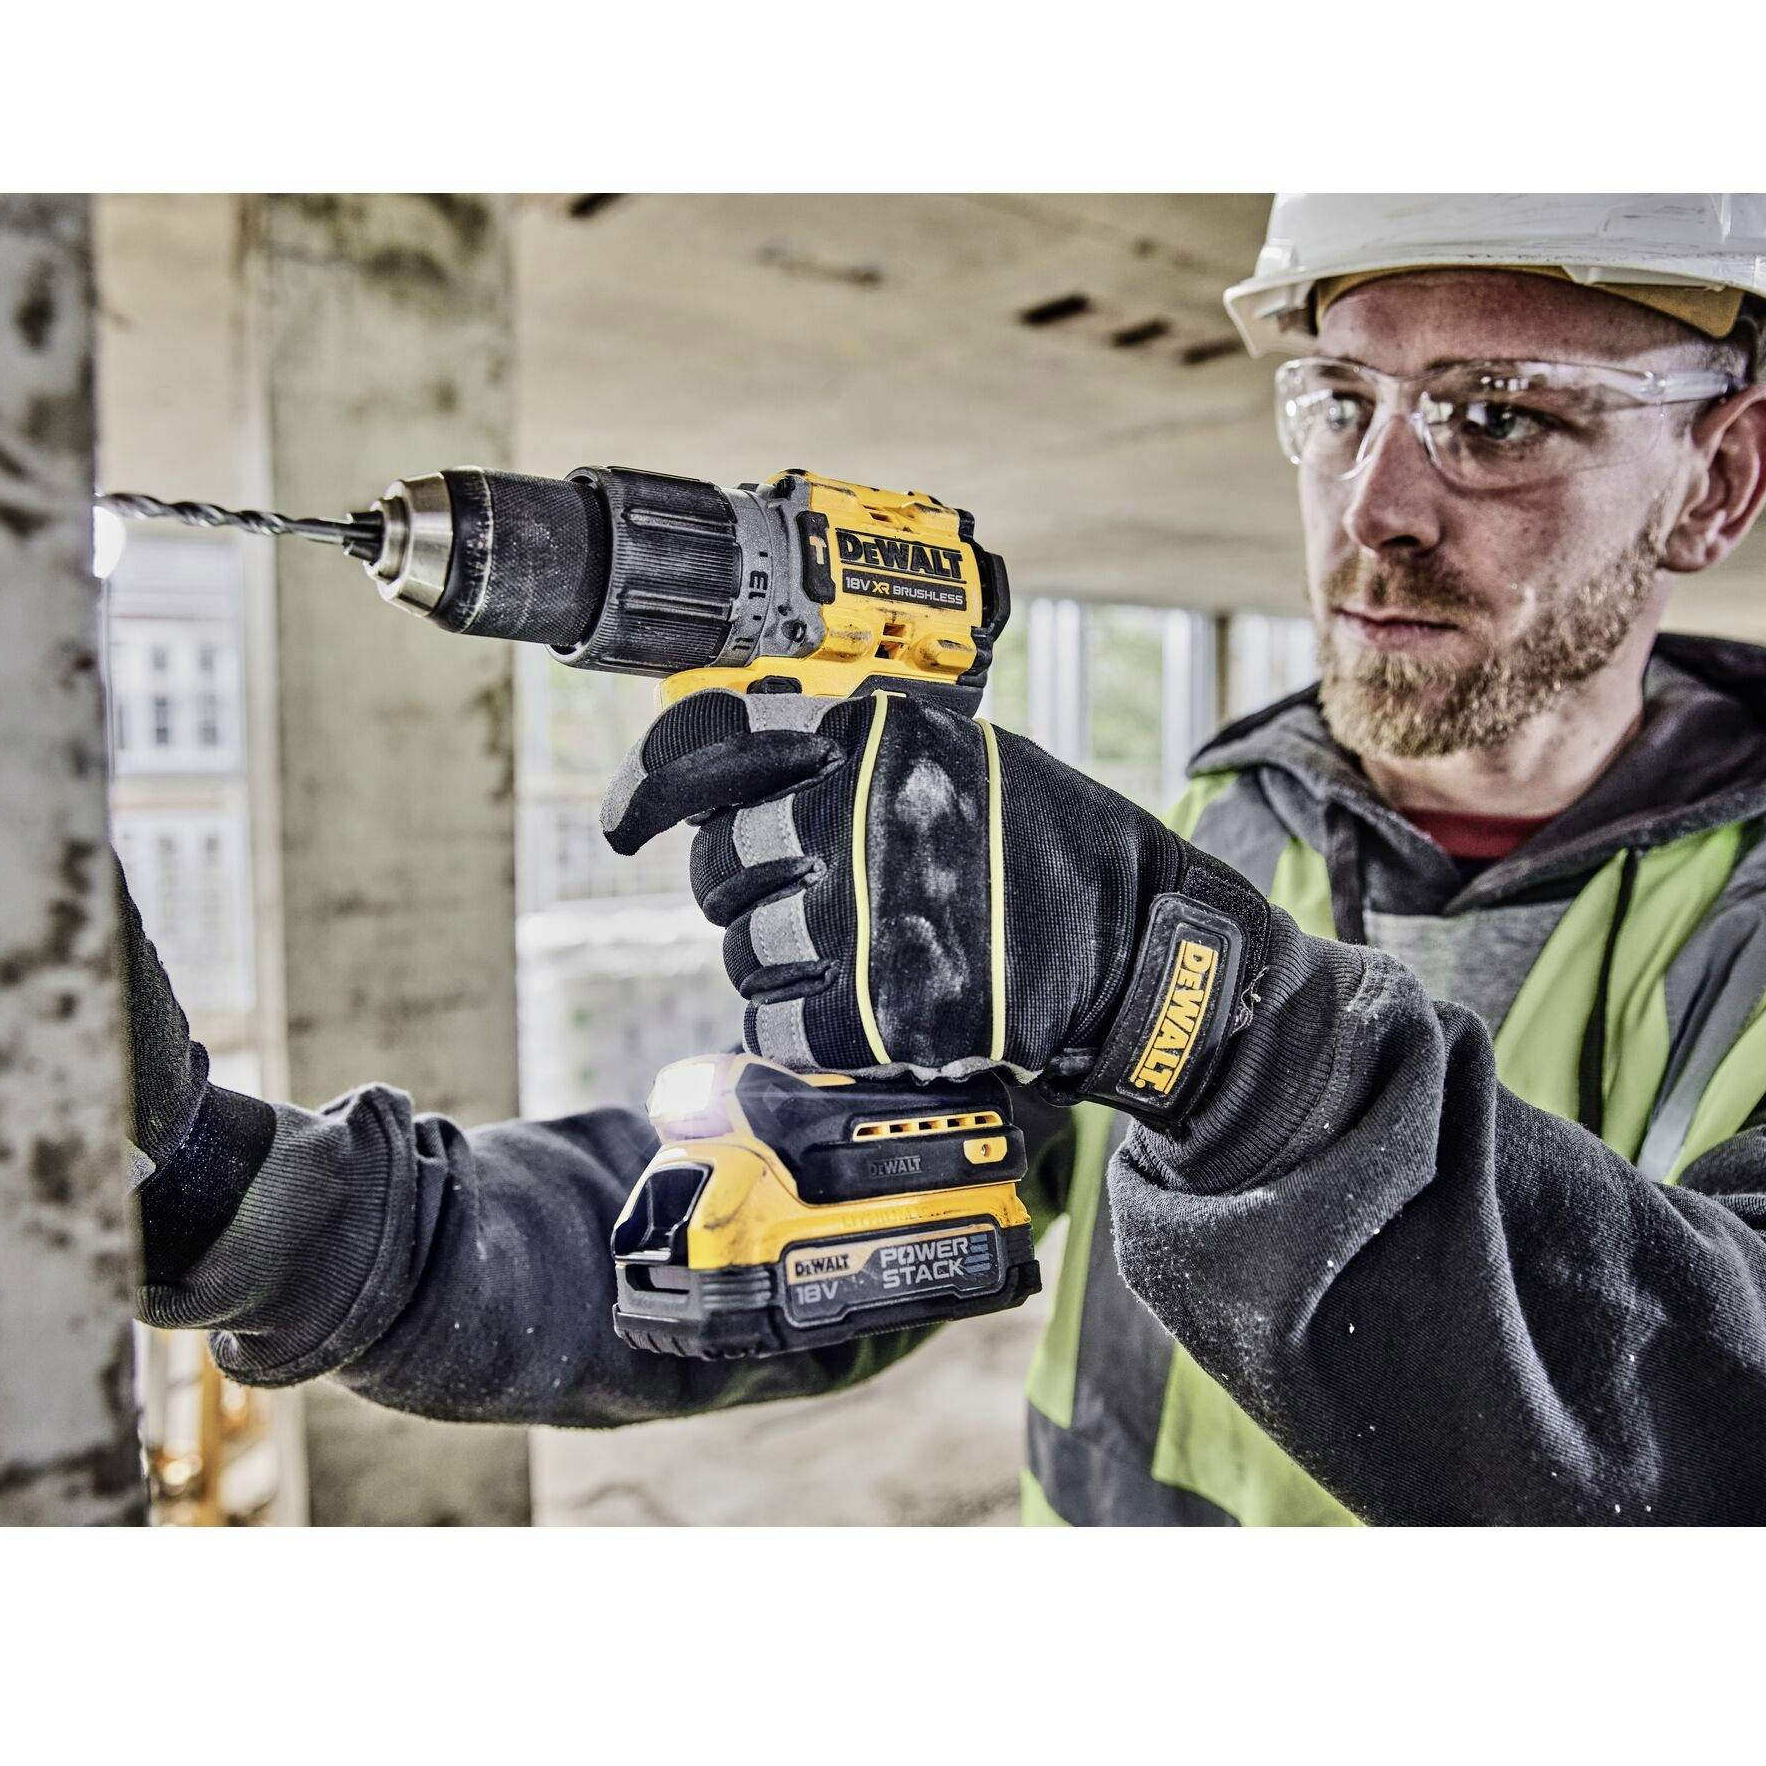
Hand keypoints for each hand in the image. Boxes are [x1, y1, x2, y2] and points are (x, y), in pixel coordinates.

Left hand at [602, 689, 1271, 1124]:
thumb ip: (853, 749)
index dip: (655, 787)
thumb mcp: (959, 753)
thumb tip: (744, 758)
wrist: (1137, 944)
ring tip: (850, 957)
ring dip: (778, 962)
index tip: (628, 821)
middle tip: (802, 897)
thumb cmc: (1050, 847)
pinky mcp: (875, 1008)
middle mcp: (854, 817)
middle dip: (743, 889)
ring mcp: (861, 915)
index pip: (716, 748)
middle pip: (720, 865)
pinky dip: (804, 1025)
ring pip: (744, 951)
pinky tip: (857, 1007)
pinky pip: (780, 1025)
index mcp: (871, 739)